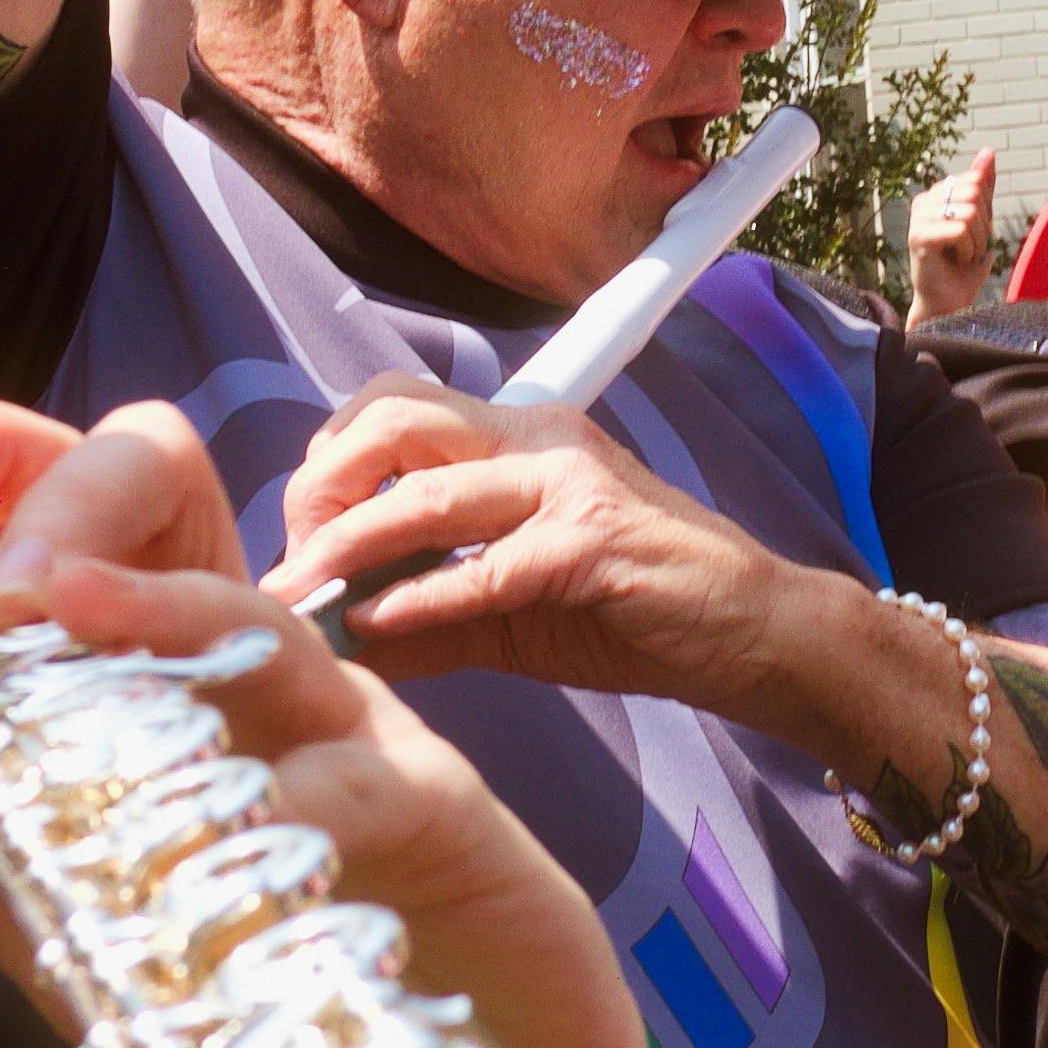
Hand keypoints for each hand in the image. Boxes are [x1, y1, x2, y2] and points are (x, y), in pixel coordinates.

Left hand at [0, 397, 646, 1047]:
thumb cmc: (252, 974)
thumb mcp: (72, 913)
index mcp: (146, 655)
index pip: (68, 492)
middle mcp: (241, 657)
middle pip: (170, 485)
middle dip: (70, 496)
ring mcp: (344, 719)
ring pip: (257, 616)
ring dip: (156, 606)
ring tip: (50, 610)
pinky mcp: (431, 807)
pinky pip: (354, 777)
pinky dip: (281, 801)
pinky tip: (217, 836)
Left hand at [261, 378, 804, 712]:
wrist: (755, 631)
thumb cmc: (640, 610)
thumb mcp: (513, 612)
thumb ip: (429, 613)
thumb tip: (336, 636)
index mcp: (517, 438)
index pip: (393, 411)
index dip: (326, 466)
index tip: (298, 540)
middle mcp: (536, 439)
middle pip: (392, 420)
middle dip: (319, 487)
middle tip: (291, 560)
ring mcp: (567, 484)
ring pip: (425, 491)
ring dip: (346, 546)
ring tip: (303, 596)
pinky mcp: (592, 543)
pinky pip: (484, 566)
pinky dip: (418, 598)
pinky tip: (377, 626)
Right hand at [905, 147, 1001, 321]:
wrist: (949, 302)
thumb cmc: (964, 265)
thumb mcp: (981, 220)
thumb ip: (983, 186)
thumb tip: (989, 151)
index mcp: (935, 194)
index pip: (977, 182)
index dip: (986, 210)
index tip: (973, 234)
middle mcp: (923, 201)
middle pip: (975, 194)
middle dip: (983, 226)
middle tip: (969, 248)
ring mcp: (917, 218)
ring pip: (970, 212)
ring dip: (977, 241)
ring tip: (963, 256)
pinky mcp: (918, 237)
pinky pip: (960, 230)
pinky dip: (968, 250)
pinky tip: (957, 261)